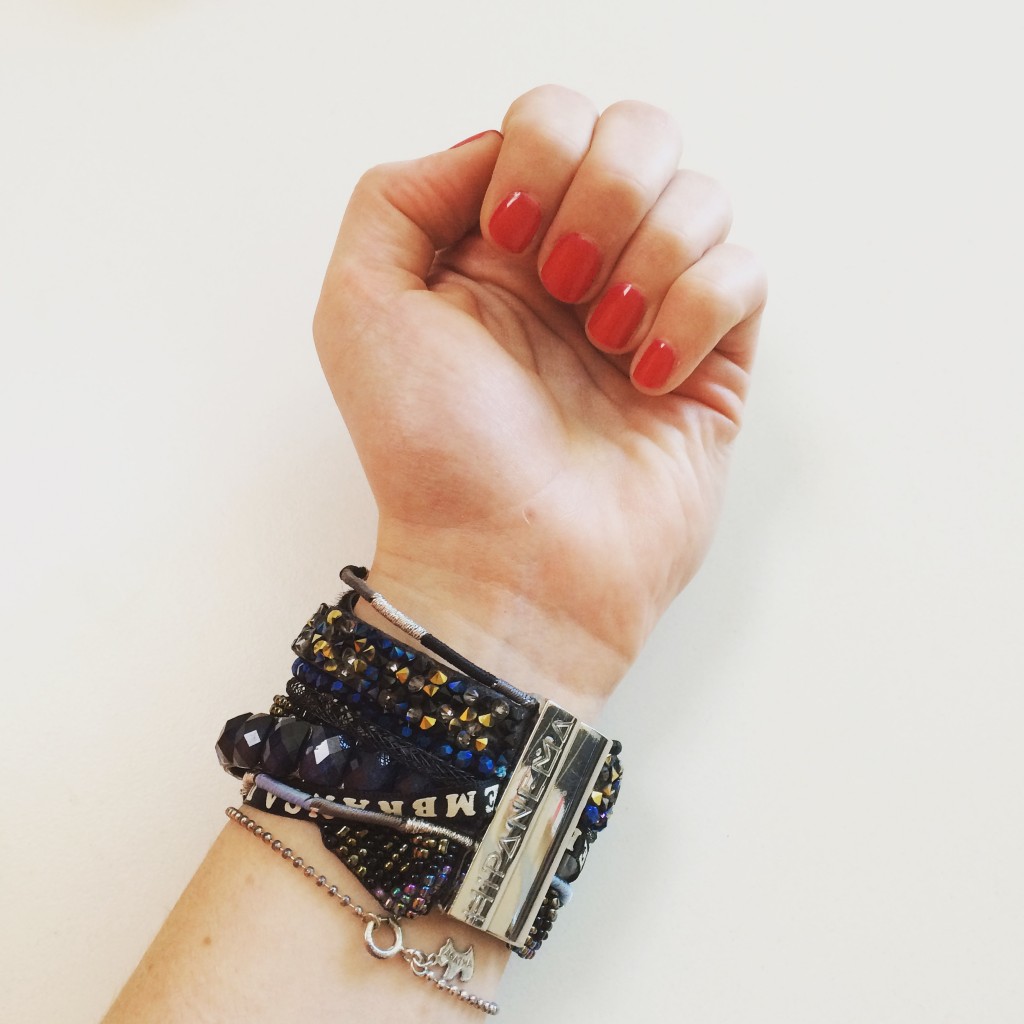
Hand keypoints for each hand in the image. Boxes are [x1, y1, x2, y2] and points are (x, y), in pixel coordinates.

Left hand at [314, 86, 765, 717]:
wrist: (509, 568)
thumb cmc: (433, 457)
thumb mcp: (360, 310)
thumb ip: (398, 197)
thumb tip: (496, 152)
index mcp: (501, 244)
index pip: (554, 120)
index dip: (544, 152)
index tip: (511, 236)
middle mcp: (579, 267)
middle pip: (641, 134)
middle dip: (609, 193)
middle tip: (566, 287)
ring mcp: (649, 311)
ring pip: (703, 197)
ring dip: (655, 259)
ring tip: (608, 343)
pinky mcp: (709, 364)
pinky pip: (745, 275)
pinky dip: (702, 313)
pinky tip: (651, 379)